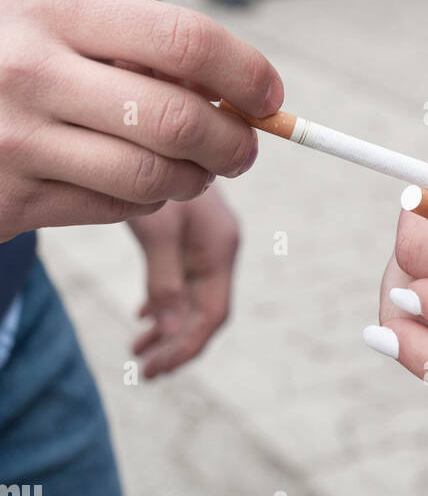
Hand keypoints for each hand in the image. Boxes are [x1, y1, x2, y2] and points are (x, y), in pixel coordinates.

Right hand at [0, 0, 281, 239]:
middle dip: (233, 140)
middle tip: (244, 147)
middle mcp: (29, 70)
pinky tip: (135, 181)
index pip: (183, 40)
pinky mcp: (7, 200)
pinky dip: (145, 201)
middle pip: (177, 118)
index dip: (244, 73)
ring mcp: (13, 140)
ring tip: (197, 167)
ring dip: (194, 179)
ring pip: (152, 176)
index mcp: (52, 6)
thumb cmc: (8, 51)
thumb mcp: (59, 18)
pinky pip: (112, 209)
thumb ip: (143, 43)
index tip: (270, 96)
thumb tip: (245, 93)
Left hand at [128, 188, 238, 377]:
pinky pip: (184, 277)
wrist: (162, 127)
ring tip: (139, 349)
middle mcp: (218, 245)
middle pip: (204, 309)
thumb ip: (165, 282)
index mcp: (220, 247)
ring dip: (170, 326)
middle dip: (176, 343)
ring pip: (193, 296)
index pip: (213, 313)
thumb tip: (169, 335)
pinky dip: (166, 300)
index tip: (155, 368)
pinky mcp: (189, 230)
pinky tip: (145, 311)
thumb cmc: (157, 172)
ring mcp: (205, 238)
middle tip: (143, 367)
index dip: (186, 347)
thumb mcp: (159, 231)